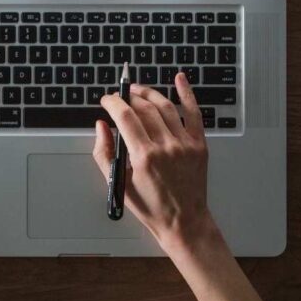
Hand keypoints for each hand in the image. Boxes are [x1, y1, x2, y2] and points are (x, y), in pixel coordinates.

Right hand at [93, 72, 213, 251]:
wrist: (184, 221)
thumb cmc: (151, 207)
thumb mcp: (118, 183)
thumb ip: (104, 153)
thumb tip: (101, 126)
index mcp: (144, 157)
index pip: (125, 116)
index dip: (113, 102)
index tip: (106, 100)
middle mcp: (166, 147)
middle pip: (144, 108)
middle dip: (128, 97)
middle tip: (120, 97)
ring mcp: (185, 144)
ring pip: (165, 106)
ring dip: (149, 93)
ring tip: (137, 90)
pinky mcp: (199, 145)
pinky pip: (194, 113)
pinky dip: (187, 93)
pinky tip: (180, 79)